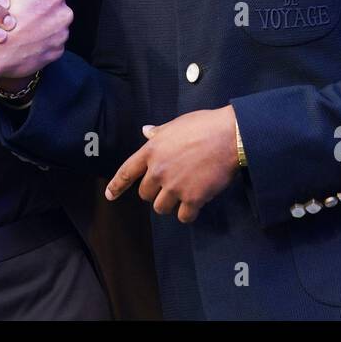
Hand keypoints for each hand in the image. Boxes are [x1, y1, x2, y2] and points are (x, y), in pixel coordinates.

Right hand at [0, 0, 70, 81]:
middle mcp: (63, 13)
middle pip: (54, 3)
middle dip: (40, 5)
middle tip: (21, 12)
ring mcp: (62, 34)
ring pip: (54, 22)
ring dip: (42, 23)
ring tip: (22, 28)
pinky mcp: (57, 51)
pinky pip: (51, 40)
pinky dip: (41, 40)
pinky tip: (26, 41)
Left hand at [104, 106, 240, 223]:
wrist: (230, 136)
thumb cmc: (204, 125)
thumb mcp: (176, 125)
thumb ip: (159, 133)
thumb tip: (146, 131)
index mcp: (151, 151)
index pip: (127, 171)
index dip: (117, 186)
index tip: (110, 196)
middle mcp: (158, 171)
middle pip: (145, 194)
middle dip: (155, 192)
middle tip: (170, 185)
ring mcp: (174, 186)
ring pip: (161, 208)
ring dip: (170, 204)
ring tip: (183, 194)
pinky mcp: (193, 198)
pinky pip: (183, 216)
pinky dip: (188, 214)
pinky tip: (195, 205)